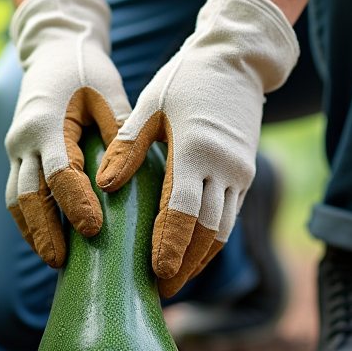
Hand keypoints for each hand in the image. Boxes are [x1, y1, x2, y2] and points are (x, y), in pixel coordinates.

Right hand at [5, 0, 131, 266]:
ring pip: (15, 199)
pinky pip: (17, 193)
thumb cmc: (88, 70)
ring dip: (32, 231)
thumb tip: (118, 180)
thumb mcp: (108, 93)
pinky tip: (47, 241)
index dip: (74, 203)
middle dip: (44, 231)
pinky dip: (29, 220)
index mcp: (47, 122)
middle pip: (27, 195)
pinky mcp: (17, 154)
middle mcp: (24, 138)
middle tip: (63, 262)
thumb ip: (117, 131)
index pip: (59, 172)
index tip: (93, 230)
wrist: (54, 50)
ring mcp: (16, 148)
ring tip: (54, 261)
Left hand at [96, 0, 298, 296]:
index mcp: (195, 149)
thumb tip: (105, 186)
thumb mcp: (149, 105)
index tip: (155, 273)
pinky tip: (193, 253)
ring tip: (176, 280)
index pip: (182, 210)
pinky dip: (212, 240)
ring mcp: (240, 172)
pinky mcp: (246, 173)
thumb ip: (127, 146)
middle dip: (186, 264)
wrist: (238, 60)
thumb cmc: (185, 79)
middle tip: (163, 290)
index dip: (169, 245)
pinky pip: (230, 216)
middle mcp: (224, 167)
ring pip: (224, 229)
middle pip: (208, 231)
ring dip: (201, 258)